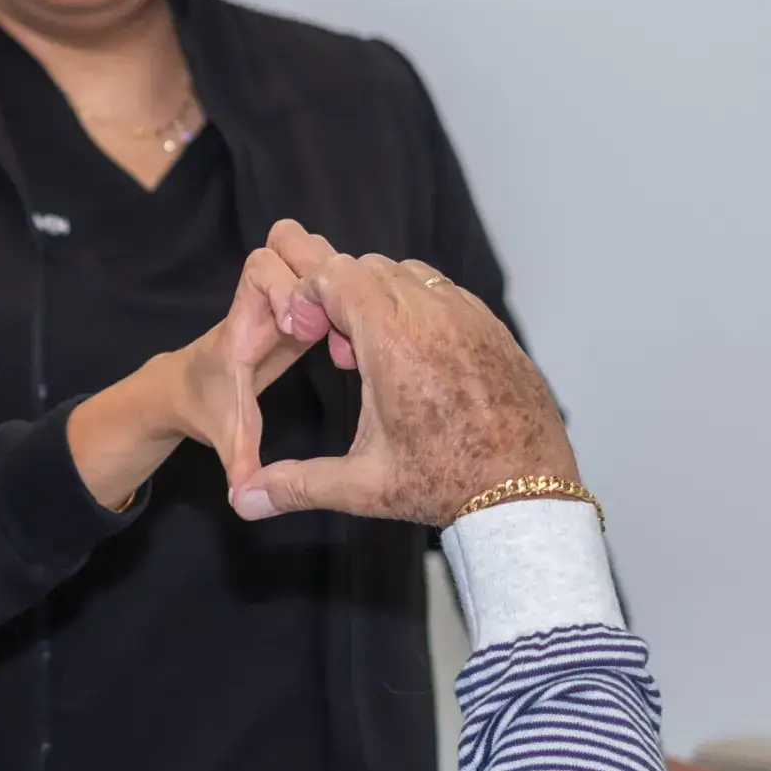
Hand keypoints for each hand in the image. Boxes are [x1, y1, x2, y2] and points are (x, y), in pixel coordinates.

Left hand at [68, 223, 327, 507]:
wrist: (189, 388)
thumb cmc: (208, 406)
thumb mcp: (227, 433)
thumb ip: (238, 460)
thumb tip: (244, 499)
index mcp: (243, 325)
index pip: (257, 273)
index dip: (283, 289)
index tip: (301, 328)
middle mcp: (262, 302)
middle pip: (284, 244)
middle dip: (313, 268)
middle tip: (333, 314)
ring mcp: (282, 300)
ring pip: (309, 253)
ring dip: (335, 275)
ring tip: (355, 317)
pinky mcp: (301, 307)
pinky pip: (325, 277)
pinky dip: (345, 288)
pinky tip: (367, 322)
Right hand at [230, 227, 578, 525]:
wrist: (526, 493)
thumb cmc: (446, 484)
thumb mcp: (362, 486)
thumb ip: (296, 485)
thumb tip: (243, 503)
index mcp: (395, 344)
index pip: (338, 275)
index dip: (310, 296)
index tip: (306, 332)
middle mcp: (434, 317)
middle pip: (370, 267)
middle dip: (343, 296)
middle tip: (343, 354)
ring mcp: (470, 317)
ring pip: (411, 273)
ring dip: (383, 299)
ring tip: (380, 356)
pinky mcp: (493, 327)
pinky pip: (447, 292)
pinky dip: (420, 309)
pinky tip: (418, 361)